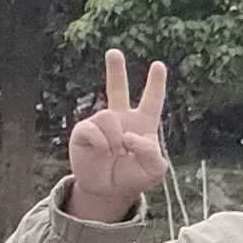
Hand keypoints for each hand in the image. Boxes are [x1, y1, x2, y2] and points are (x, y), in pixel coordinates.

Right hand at [66, 48, 167, 222]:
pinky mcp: (83, 131)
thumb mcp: (155, 169)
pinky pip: (94, 130)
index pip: (151, 101)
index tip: (159, 65)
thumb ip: (151, 151)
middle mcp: (120, 119)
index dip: (156, 84)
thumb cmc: (134, 178)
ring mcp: (100, 123)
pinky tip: (102, 152)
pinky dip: (101, 143)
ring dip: (115, 140)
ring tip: (115, 153)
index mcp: (143, 124)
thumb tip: (129, 135)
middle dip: (115, 69)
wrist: (109, 191)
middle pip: (117, 89)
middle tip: (114, 52)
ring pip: (109, 117)